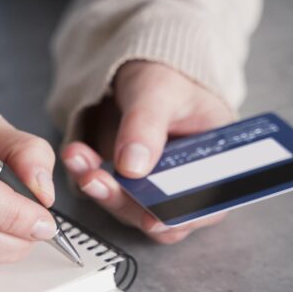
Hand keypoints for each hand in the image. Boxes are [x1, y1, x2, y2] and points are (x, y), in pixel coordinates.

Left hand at [61, 61, 234, 242]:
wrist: (138, 70)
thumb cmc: (165, 78)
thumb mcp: (158, 91)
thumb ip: (147, 126)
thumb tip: (132, 168)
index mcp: (217, 164)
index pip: (207, 206)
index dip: (182, 219)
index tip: (152, 221)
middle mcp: (188, 185)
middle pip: (160, 217)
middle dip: (124, 201)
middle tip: (94, 179)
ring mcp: (154, 190)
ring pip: (127, 209)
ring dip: (99, 188)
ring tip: (77, 159)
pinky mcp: (125, 187)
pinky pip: (104, 191)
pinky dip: (85, 175)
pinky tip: (75, 155)